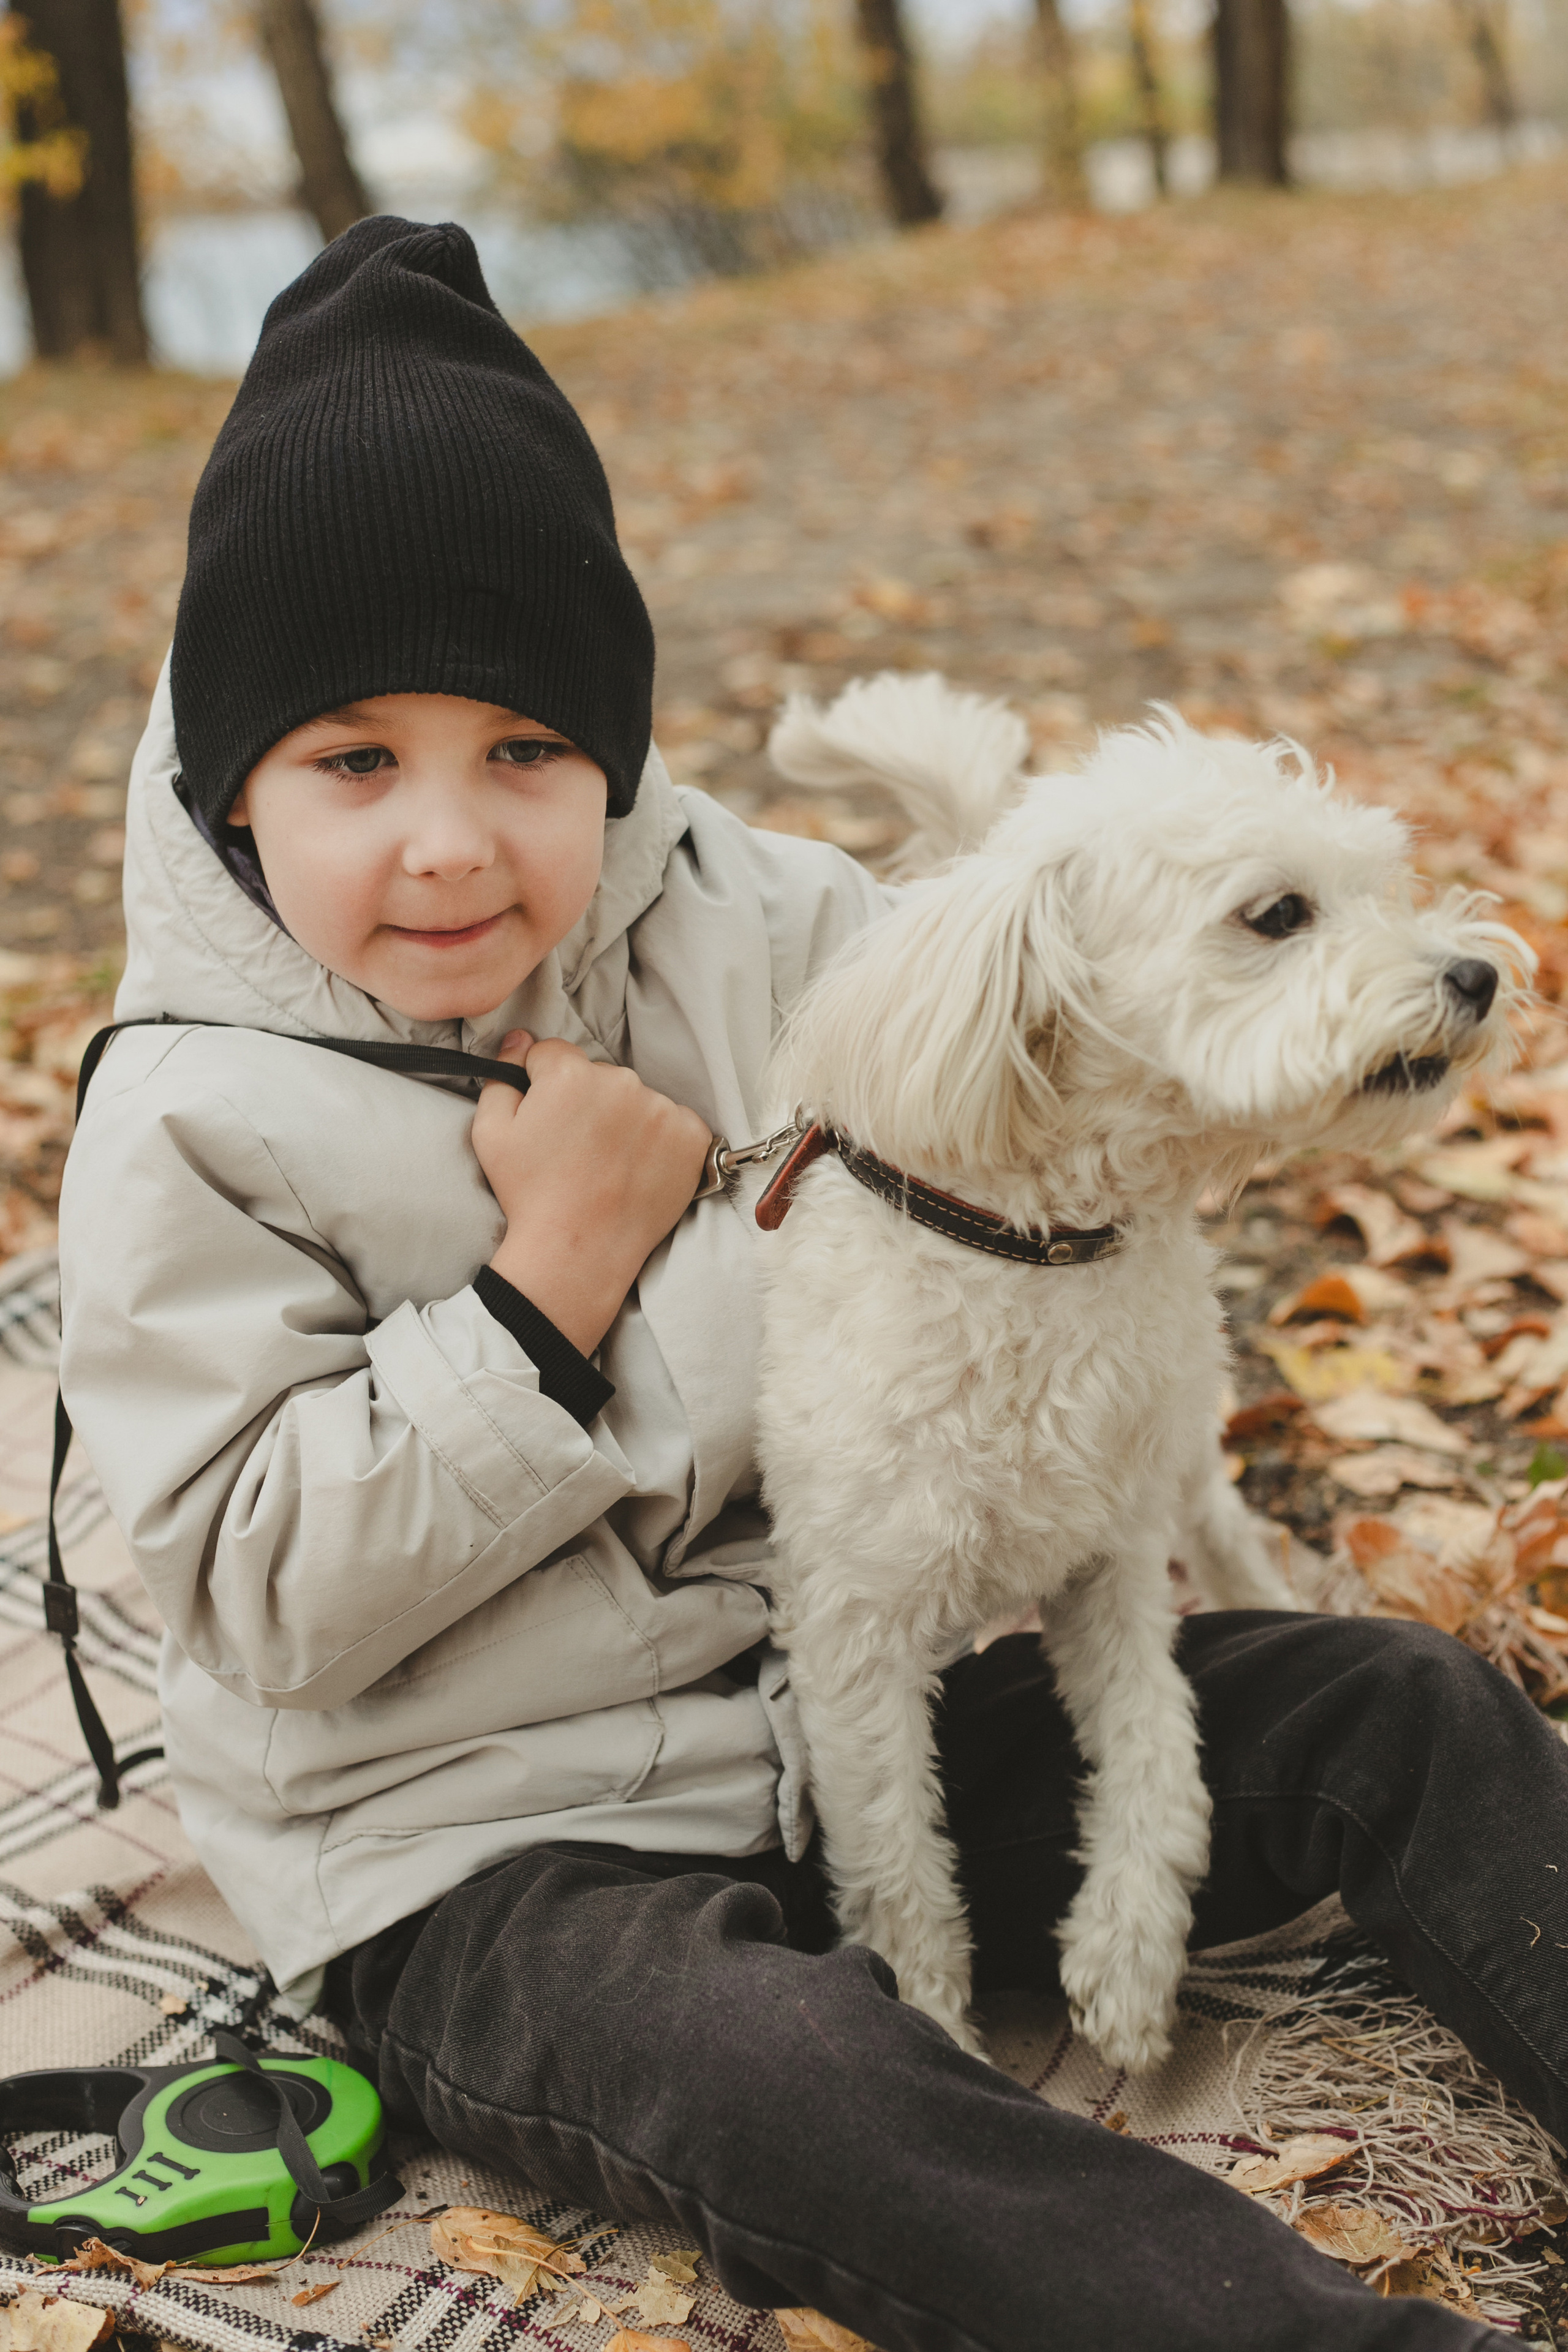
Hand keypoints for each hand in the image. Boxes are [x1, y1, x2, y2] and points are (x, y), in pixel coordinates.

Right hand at [471, 1031, 711, 1356]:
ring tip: (608, 1163)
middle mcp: (621, 1081)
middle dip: (586, 1100)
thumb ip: (501, 1080)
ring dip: (625, 1119)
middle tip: (577, 1147)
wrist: (579, 1250)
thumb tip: (518, 1041)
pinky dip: (661, 1140)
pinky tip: (638, 1168)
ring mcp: (661, 1109)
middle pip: (598, 1075)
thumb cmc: (530, 1195)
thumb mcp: (491, 1134)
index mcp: (570, 1074)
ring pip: (637, 1098)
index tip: (546, 1116)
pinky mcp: (691, 1136)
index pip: (553, 1054)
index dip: (542, 1082)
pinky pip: (674, 1122)